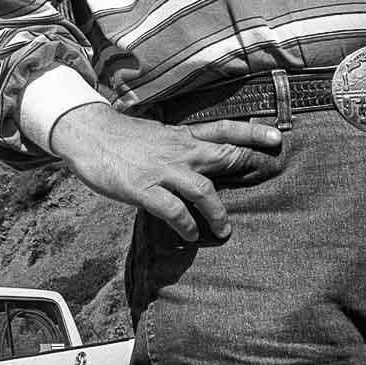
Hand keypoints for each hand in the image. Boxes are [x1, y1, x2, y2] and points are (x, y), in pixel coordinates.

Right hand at [50, 103, 281, 241]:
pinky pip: (173, 210)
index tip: (277, 137)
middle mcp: (179, 150)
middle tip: (272, 173)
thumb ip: (180, 148)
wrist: (88, 134)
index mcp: (182, 136)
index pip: (224, 129)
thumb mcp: (158, 136)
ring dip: (218, 212)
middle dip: (250, 163)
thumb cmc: (123, 138)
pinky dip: (186, 225)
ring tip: (224, 231)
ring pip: (203, 189)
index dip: (252, 133)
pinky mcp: (143, 188)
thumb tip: (199, 161)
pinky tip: (190, 234)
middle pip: (223, 154)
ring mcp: (162, 169)